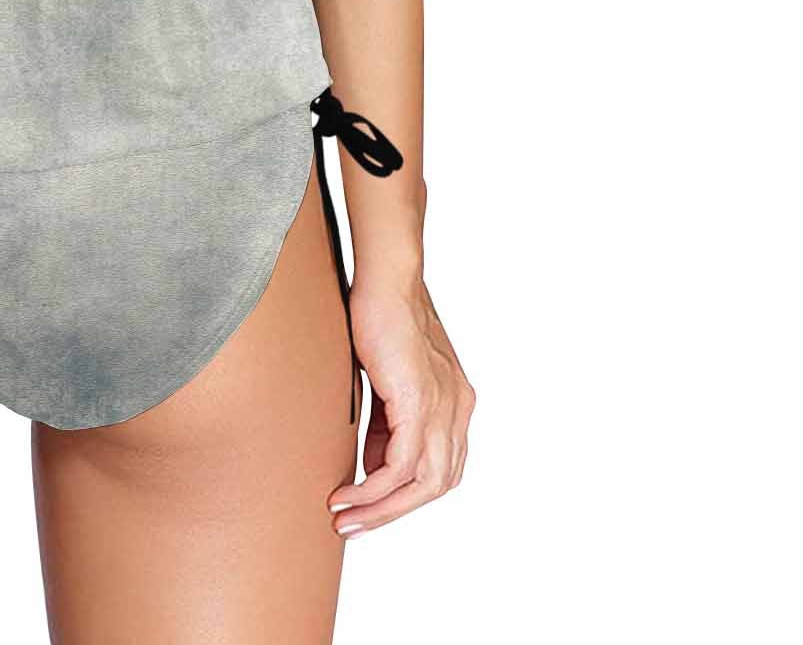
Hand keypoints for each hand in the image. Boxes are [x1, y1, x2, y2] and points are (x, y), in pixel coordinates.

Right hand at [328, 277, 474, 536]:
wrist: (387, 278)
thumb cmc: (381, 314)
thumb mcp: (388, 377)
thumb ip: (388, 421)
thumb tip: (372, 464)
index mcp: (455, 401)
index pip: (440, 466)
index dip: (407, 493)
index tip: (369, 505)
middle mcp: (457, 409)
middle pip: (437, 484)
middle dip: (393, 512)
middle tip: (354, 524)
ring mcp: (442, 408)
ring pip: (424, 484)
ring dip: (382, 508)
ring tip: (345, 516)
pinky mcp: (419, 403)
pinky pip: (401, 466)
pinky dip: (374, 487)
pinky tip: (348, 493)